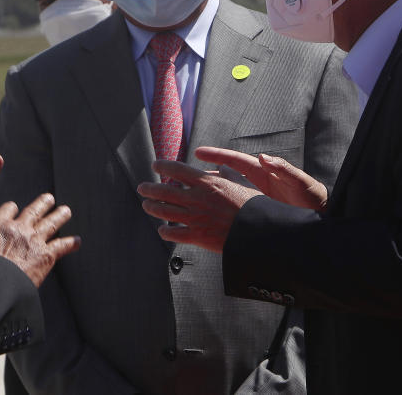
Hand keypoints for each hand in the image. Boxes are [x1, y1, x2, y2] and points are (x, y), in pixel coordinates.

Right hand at [0, 193, 80, 286]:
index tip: (15, 208)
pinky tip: (78, 241)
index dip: (12, 208)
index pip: (8, 210)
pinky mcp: (46, 254)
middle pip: (33, 210)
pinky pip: (62, 246)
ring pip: (51, 223)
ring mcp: (34, 240)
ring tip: (66, 210)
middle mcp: (19, 229)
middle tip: (49, 198)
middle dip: (42, 203)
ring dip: (60, 216)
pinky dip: (71, 243)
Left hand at [136, 160, 261, 253]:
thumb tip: (220, 167)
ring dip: (152, 208)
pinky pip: (174, 234)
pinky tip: (162, 230)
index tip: (155, 165)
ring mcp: (194, 218)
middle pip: (164, 191)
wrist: (259, 231)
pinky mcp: (197, 236)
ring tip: (146, 205)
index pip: (177, 170)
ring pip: (165, 212)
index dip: (163, 166)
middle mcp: (196, 199)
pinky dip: (165, 231)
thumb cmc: (253, 204)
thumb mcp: (241, 182)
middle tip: (142, 187)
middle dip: (150, 189)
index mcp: (206, 183)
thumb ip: (227, 173)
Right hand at [195, 147, 328, 211]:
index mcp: (261, 171)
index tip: (199, 152)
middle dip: (204, 173)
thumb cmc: (309, 195)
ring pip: (224, 192)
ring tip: (186, 193)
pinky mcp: (253, 210)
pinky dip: (218, 208)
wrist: (318, 214)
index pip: (234, 159)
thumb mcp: (297, 181)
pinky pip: (231, 207)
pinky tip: (206, 215)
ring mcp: (252, 196)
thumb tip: (263, 157)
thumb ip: (282, 168)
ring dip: (207, 191)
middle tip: (182, 174)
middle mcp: (254, 181)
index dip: (216, 155)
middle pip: (223, 175)